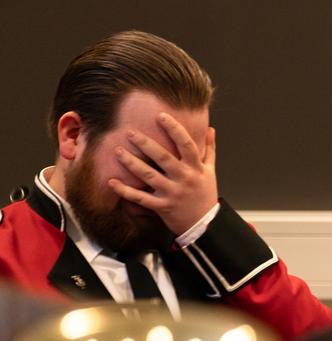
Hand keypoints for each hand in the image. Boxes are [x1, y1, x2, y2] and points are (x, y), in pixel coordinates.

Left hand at [110, 113, 218, 235]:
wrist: (205, 224)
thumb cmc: (205, 194)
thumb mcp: (211, 171)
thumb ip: (209, 149)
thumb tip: (210, 128)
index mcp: (196, 168)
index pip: (187, 145)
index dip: (175, 129)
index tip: (161, 116)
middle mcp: (184, 179)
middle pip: (164, 158)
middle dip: (146, 144)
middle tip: (130, 132)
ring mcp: (173, 193)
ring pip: (149, 176)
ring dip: (132, 163)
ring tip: (117, 151)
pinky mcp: (162, 207)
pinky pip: (141, 199)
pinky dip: (126, 191)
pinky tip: (112, 182)